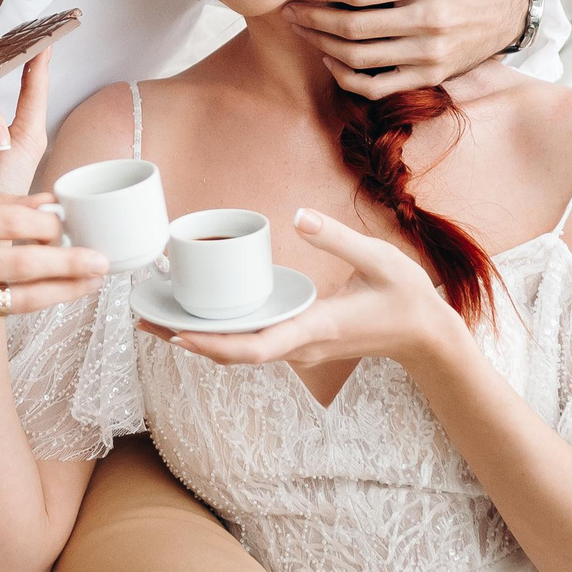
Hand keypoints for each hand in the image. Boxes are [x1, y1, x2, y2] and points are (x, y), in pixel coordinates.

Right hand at [0, 181, 106, 342]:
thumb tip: (45, 203)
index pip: (5, 221)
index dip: (45, 223)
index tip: (69, 222)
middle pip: (18, 264)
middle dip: (66, 263)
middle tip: (100, 259)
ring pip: (16, 298)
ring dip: (61, 290)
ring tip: (91, 281)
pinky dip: (29, 301)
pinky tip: (54, 292)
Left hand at [143, 208, 462, 370]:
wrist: (426, 336)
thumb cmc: (406, 297)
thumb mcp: (379, 259)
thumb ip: (338, 239)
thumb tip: (299, 218)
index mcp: (316, 327)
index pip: (258, 347)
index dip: (216, 345)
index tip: (180, 337)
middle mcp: (301, 345)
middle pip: (235, 354)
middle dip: (189, 341)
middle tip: (146, 319)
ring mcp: (299, 348)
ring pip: (239, 353)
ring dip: (199, 340)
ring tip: (158, 318)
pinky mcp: (298, 341)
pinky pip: (251, 344)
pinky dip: (220, 335)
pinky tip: (199, 318)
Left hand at [282, 0, 528, 98]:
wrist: (509, 6)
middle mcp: (430, 20)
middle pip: (353, 27)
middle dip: (312, 18)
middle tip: (289, 10)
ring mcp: (431, 54)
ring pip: (360, 58)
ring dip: (321, 44)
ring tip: (302, 30)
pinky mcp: (431, 76)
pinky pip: (377, 87)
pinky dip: (346, 77)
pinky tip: (329, 58)